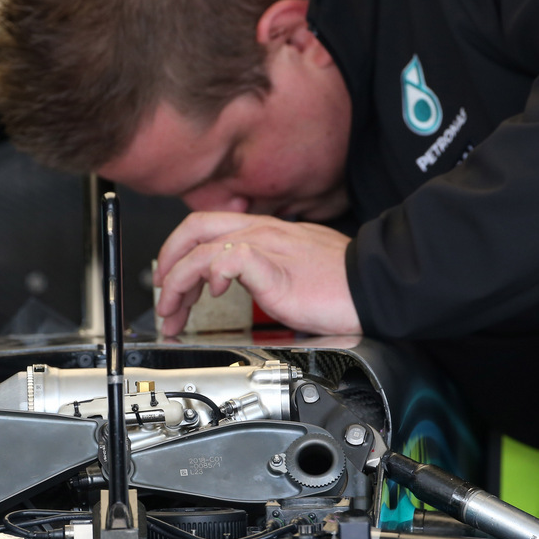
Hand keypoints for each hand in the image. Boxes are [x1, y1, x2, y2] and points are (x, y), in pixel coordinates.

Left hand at [154, 212, 361, 336]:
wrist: (374, 287)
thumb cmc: (341, 283)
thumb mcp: (293, 269)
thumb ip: (264, 270)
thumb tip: (239, 284)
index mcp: (265, 232)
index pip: (208, 227)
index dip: (180, 252)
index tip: (172, 284)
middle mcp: (262, 232)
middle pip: (193, 229)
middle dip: (167, 264)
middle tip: (163, 299)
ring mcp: (267, 246)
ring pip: (201, 249)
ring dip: (177, 283)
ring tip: (176, 311)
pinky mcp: (275, 267)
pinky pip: (230, 257)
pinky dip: (212, 273)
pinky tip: (214, 293)